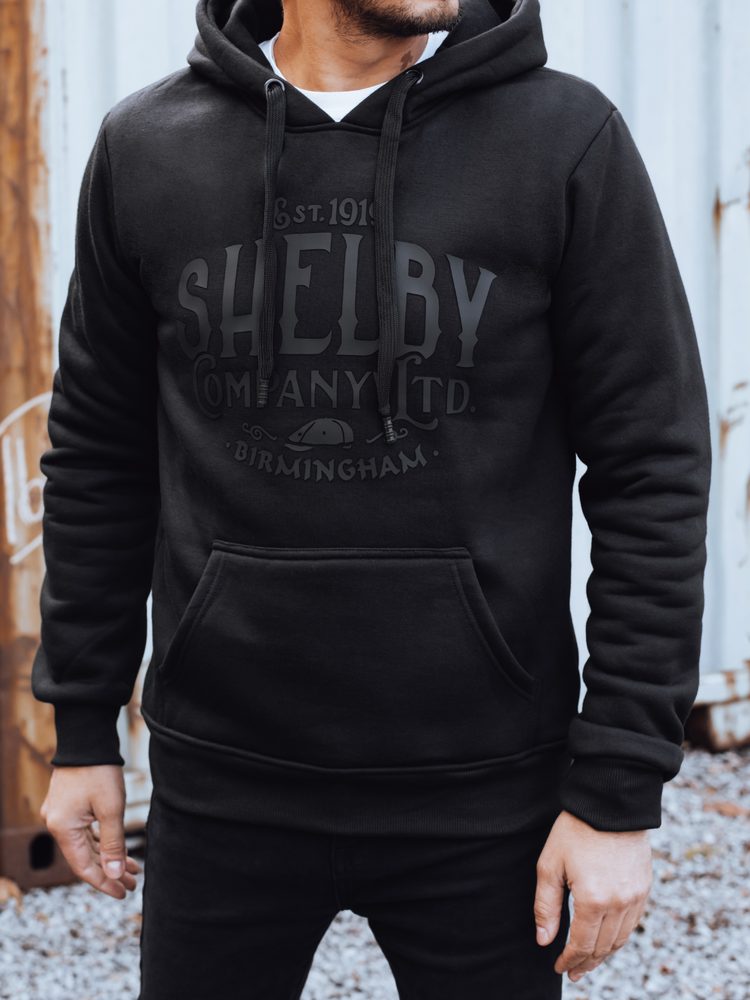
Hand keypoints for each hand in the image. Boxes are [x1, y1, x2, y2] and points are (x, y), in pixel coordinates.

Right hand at [40, 764, 141, 899]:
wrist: (88, 740)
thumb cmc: (100, 772)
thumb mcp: (110, 809)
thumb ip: (113, 844)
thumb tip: (115, 875)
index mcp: (63, 829)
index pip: (83, 867)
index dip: (104, 882)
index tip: (123, 893)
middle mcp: (57, 825)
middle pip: (85, 857)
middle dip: (110, 871)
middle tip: (133, 884)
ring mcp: (61, 815)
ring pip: (87, 845)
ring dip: (108, 857)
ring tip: (133, 869)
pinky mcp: (69, 806)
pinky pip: (85, 832)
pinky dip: (102, 841)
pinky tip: (118, 849)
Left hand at [534, 809, 652, 982]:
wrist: (610, 803)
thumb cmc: (574, 830)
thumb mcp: (550, 864)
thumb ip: (546, 905)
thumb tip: (544, 940)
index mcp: (592, 899)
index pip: (581, 944)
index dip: (569, 960)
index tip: (559, 967)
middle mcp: (619, 903)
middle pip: (602, 947)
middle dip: (585, 962)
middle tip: (572, 972)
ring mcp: (636, 897)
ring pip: (620, 939)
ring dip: (604, 954)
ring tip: (588, 961)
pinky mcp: (645, 888)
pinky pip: (633, 923)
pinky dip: (619, 936)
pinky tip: (607, 938)